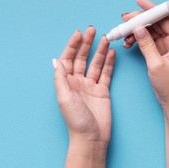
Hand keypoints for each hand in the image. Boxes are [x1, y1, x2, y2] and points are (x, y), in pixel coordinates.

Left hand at [53, 26, 115, 148]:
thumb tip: (56, 60)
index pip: (68, 59)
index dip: (72, 45)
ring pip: (95, 64)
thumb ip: (61, 78)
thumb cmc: (75, 120)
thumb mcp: (64, 97)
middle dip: (86, 44)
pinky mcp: (102, 91)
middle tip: (92, 29)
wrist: (91, 138)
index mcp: (66, 82)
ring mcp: (90, 86)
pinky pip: (106, 74)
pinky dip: (109, 63)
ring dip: (99, 51)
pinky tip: (112, 53)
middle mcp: (77, 82)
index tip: (79, 33)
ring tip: (105, 38)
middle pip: (81, 58)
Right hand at [122, 0, 168, 108]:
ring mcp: (167, 46)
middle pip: (155, 23)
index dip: (151, 9)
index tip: (139, 1)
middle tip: (124, 19)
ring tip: (123, 35)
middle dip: (139, 20)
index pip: (164, 18)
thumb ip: (147, 44)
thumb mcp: (156, 64)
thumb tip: (138, 28)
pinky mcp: (160, 51)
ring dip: (135, 31)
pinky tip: (128, 43)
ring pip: (149, 31)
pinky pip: (147, 40)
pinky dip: (137, 40)